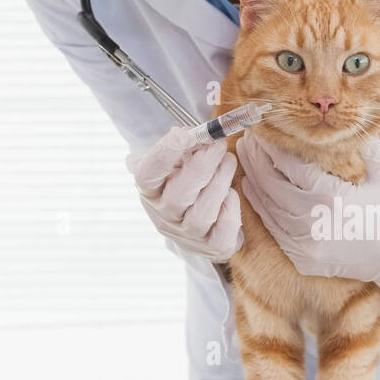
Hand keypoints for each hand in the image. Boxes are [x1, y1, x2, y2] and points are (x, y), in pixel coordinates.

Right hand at [126, 127, 242, 261]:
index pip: (147, 175)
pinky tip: (232, 194)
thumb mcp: (178, 162)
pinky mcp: (211, 247)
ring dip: (219, 183)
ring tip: (229, 161)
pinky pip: (222, 232)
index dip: (164, 154)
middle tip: (218, 145)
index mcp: (150, 190)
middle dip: (201, 166)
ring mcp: (187, 234)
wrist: (200, 225)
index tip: (185, 133)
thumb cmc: (189, 183)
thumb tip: (192, 132)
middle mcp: (164, 215)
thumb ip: (184, 148)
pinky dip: (230, 210)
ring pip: (202, 214)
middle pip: (178, 195)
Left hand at [236, 131, 379, 294]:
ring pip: (268, 210)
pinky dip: (263, 210)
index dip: (272, 147)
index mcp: (333, 198)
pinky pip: (275, 232)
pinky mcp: (306, 261)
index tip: (263, 131)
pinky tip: (256, 193)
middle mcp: (314, 224)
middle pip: (272, 186)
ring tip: (246, 163)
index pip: (290, 166)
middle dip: (256, 161)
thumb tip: (342, 117)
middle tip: (247, 141)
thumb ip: (361, 142)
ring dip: (254, 184)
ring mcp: (307, 247)